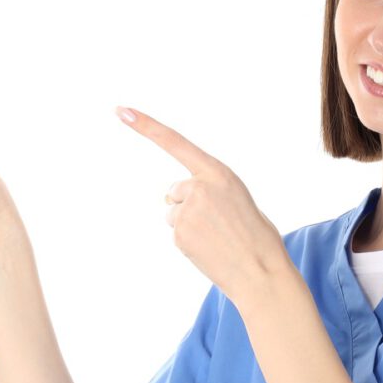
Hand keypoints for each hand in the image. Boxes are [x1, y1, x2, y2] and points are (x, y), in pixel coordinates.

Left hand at [115, 106, 289, 304]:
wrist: (261, 272)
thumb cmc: (256, 236)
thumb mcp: (238, 198)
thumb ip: (208, 189)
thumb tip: (172, 199)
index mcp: (218, 172)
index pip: (175, 142)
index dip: (146, 126)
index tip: (120, 110)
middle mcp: (199, 187)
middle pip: (174, 192)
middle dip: (187, 205)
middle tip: (217, 224)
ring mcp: (186, 211)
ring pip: (174, 214)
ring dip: (188, 225)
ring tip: (216, 239)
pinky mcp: (179, 234)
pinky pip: (177, 234)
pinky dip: (189, 242)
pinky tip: (210, 250)